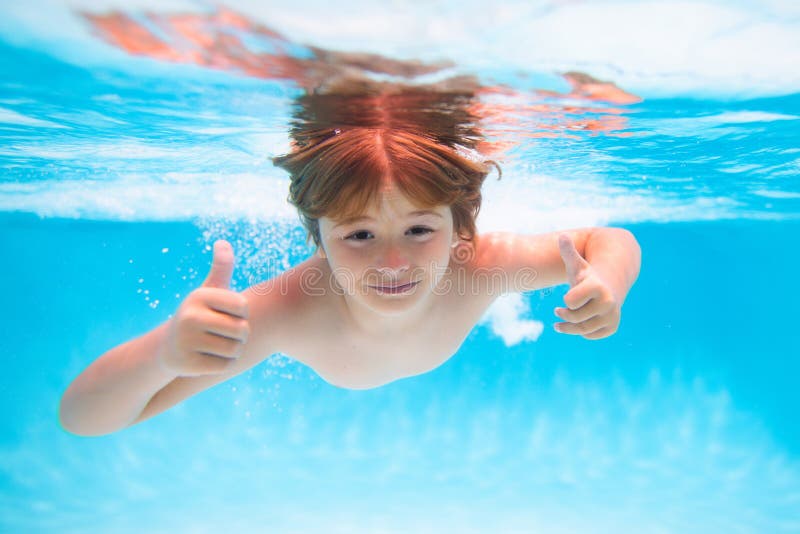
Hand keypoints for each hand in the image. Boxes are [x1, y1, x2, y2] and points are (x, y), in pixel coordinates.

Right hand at [159, 240, 249, 375]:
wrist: (166, 348)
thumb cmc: (198, 316)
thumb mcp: (207, 291)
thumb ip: (220, 268)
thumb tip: (223, 242)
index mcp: (199, 296)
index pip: (243, 306)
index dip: (241, 313)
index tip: (226, 313)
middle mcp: (190, 316)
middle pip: (241, 330)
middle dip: (240, 335)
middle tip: (224, 334)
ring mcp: (187, 341)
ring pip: (235, 349)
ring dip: (233, 351)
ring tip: (219, 345)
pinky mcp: (188, 363)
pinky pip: (224, 365)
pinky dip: (223, 364)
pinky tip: (210, 358)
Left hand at [553, 234, 620, 339]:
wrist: (610, 284)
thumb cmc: (588, 275)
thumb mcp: (577, 263)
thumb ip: (568, 251)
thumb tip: (562, 236)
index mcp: (597, 286)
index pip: (570, 301)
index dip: (566, 300)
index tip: (566, 297)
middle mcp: (608, 302)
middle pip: (575, 317)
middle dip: (565, 315)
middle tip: (557, 311)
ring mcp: (612, 316)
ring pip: (583, 329)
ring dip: (568, 327)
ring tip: (558, 324)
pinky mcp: (613, 327)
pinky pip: (591, 335)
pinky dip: (582, 332)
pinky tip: (577, 326)